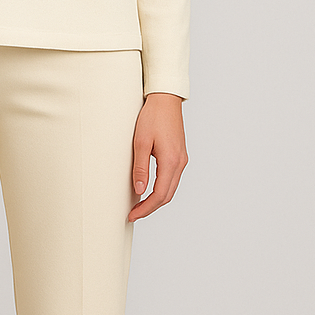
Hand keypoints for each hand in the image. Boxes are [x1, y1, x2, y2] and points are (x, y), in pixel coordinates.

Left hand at [128, 92, 186, 221]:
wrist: (165, 99)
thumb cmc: (152, 117)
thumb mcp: (140, 142)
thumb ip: (140, 168)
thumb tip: (139, 190)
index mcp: (171, 161)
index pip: (159, 195)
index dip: (146, 208)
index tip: (132, 215)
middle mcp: (180, 163)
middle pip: (167, 195)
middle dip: (150, 207)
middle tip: (133, 214)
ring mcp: (182, 159)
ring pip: (171, 188)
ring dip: (156, 199)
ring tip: (140, 205)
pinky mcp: (180, 155)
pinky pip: (172, 179)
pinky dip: (162, 189)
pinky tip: (150, 189)